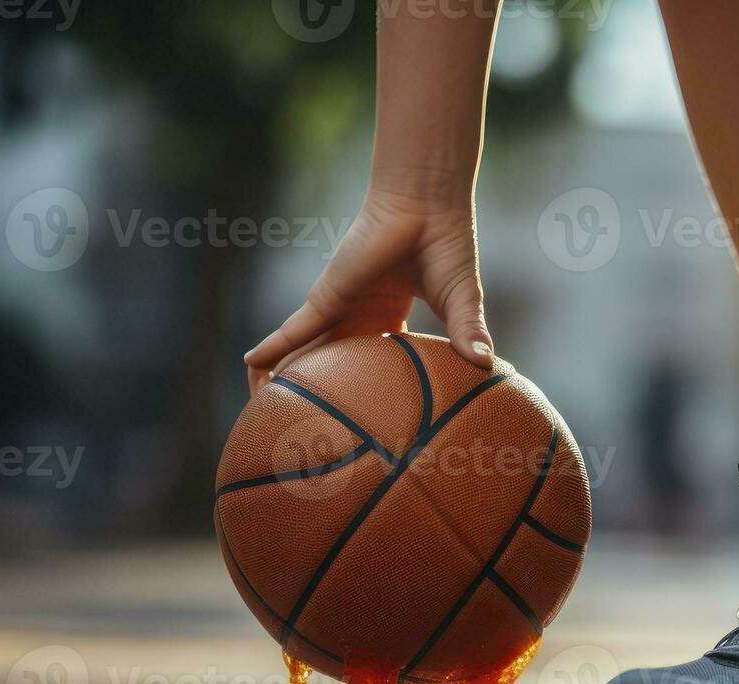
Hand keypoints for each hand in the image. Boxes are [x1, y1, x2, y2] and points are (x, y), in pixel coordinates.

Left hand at [244, 187, 495, 393]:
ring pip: (306, 353)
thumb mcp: (461, 300)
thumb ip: (468, 333)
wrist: (426, 205)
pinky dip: (272, 347)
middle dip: (316, 390)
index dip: (362, 389)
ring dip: (285, 377)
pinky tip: (251, 365)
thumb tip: (487, 365)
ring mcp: (339, 308)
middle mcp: (359, 317)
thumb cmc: (446, 245)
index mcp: (388, 320)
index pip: (370, 365)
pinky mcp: (327, 298)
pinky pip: (294, 330)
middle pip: (331, 364)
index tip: (358, 416)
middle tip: (303, 423)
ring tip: (265, 408)